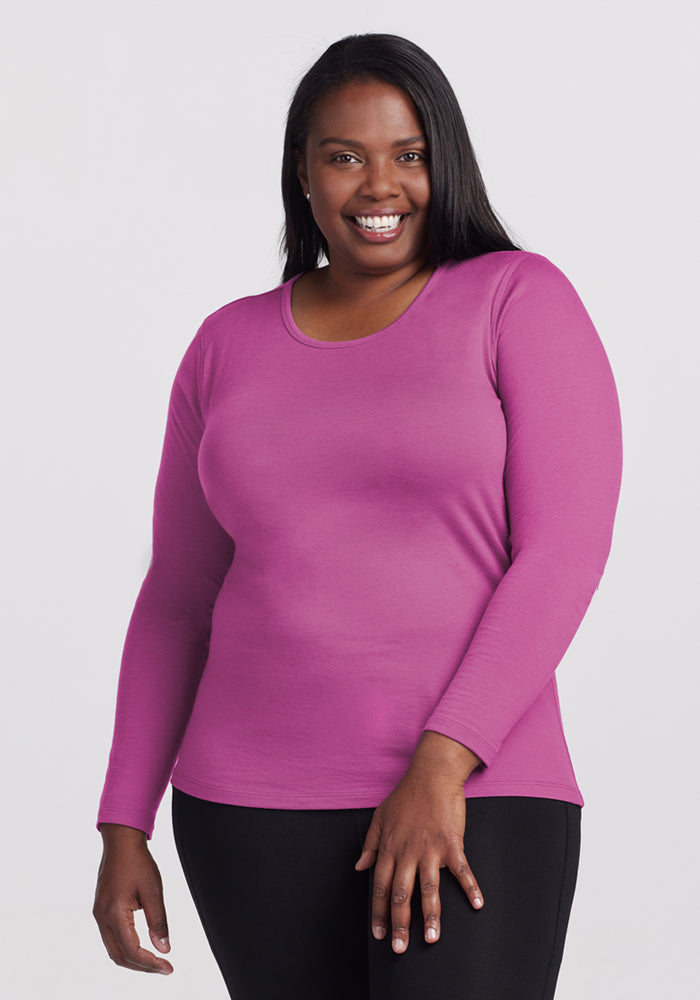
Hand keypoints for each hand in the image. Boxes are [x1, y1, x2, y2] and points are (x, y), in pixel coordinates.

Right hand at [93, 823, 172, 974]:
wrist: (121, 841)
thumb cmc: (137, 862)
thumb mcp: (153, 890)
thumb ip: (158, 921)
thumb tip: (164, 949)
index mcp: (114, 913)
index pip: (131, 951)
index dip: (150, 963)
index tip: (168, 967)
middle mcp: (102, 917)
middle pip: (119, 956)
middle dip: (142, 966)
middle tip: (163, 968)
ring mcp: (99, 914)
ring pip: (113, 949)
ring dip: (133, 959)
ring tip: (154, 961)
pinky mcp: (101, 909)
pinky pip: (111, 937)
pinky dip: (125, 947)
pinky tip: (141, 946)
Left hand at [354, 735, 483, 953]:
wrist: (432, 775)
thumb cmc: (406, 795)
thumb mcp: (380, 817)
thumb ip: (370, 843)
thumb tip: (359, 867)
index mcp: (389, 847)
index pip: (379, 886)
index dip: (378, 912)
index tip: (378, 934)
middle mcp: (407, 852)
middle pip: (401, 894)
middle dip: (400, 924)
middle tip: (399, 948)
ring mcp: (430, 849)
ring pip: (428, 889)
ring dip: (430, 916)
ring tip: (431, 939)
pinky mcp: (451, 843)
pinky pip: (461, 870)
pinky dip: (470, 887)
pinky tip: (477, 904)